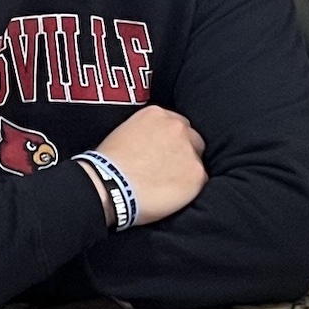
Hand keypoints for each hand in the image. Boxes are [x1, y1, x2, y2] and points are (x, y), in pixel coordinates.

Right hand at [95, 106, 205, 224]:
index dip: (170, 141)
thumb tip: (152, 144)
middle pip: (191, 138)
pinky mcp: (196, 173)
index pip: (174, 124)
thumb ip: (145, 132)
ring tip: (167, 184)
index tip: (163, 152)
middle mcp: (176, 127)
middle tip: (167, 169)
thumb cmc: (108, 165)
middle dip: (183, 151)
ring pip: (196, 159)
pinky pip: (200, 180)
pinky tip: (171, 195)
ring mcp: (188, 149)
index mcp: (156, 114)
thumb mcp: (123, 132)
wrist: (108, 186)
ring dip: (186, 169)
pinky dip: (189, 188)